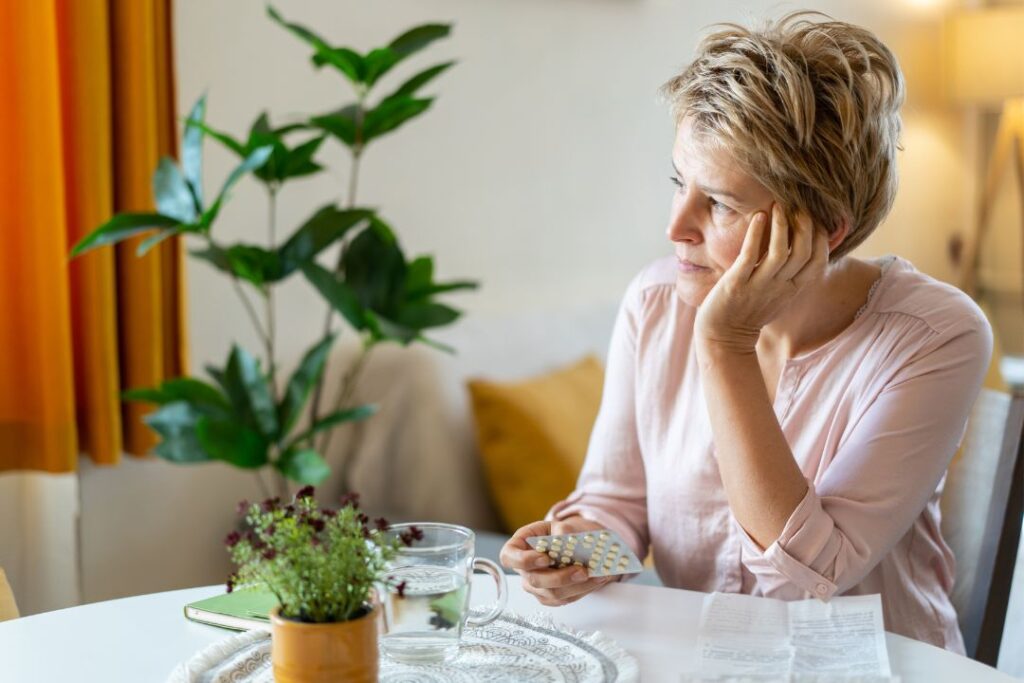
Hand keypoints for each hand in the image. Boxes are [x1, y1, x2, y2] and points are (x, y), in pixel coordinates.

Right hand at [499, 517, 615, 606]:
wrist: (573, 545)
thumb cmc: (560, 533)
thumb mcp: (559, 525)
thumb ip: (562, 531)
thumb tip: (565, 539)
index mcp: (517, 548)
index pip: (509, 558)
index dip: (524, 561)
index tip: (545, 558)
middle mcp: (523, 570)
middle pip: (535, 580)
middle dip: (560, 577)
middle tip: (582, 571)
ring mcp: (535, 587)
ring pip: (553, 594)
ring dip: (577, 586)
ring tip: (597, 575)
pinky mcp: (550, 597)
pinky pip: (565, 599)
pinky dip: (583, 590)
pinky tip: (596, 580)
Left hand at [694, 204, 828, 352]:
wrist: (723, 336)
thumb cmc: (751, 311)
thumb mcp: (780, 296)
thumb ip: (793, 275)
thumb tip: (804, 248)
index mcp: (793, 290)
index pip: (819, 261)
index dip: (821, 238)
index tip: (816, 219)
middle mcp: (780, 287)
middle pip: (804, 252)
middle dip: (804, 225)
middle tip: (798, 206)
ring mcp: (758, 286)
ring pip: (780, 252)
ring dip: (781, 225)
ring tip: (778, 206)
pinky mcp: (736, 284)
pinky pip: (750, 255)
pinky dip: (756, 233)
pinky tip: (758, 216)